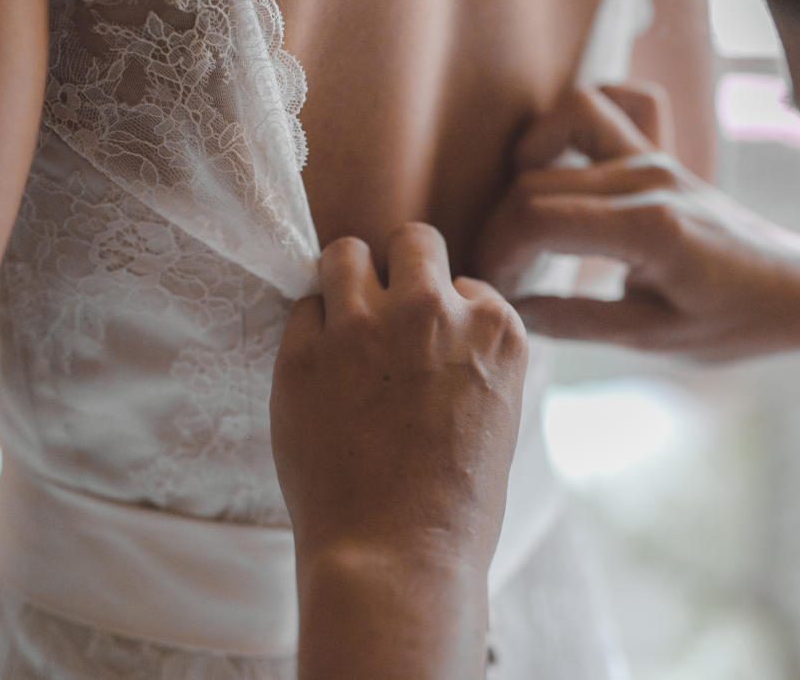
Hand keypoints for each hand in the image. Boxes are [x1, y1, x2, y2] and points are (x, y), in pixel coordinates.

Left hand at [270, 222, 528, 571]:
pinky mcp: (304, 350)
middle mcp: (434, 310)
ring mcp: (365, 325)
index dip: (445, 313)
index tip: (431, 349)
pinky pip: (302, 307)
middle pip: (412, 241)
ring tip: (344, 323)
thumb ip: (473, 352)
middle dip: (399, 270)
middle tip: (385, 313)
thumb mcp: (497, 411)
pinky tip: (319, 372)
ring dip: (346, 280)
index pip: (464, 281)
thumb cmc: (457, 504)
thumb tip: (445, 315)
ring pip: (345, 252)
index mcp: (496, 328)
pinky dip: (310, 332)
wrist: (396, 558)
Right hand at [477, 85, 799, 361]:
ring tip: (523, 214)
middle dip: (499, 227)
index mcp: (650, 229)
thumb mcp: (655, 341)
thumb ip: (576, 321)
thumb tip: (508, 306)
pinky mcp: (661, 150)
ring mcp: (656, 155)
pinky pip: (616, 99)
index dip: (498, 252)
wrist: (799, 289)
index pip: (538, 219)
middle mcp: (648, 177)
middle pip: (535, 180)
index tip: (491, 287)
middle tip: (499, 275)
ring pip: (567, 118)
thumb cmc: (737, 322)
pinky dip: (583, 116)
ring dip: (529, 159)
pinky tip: (566, 160)